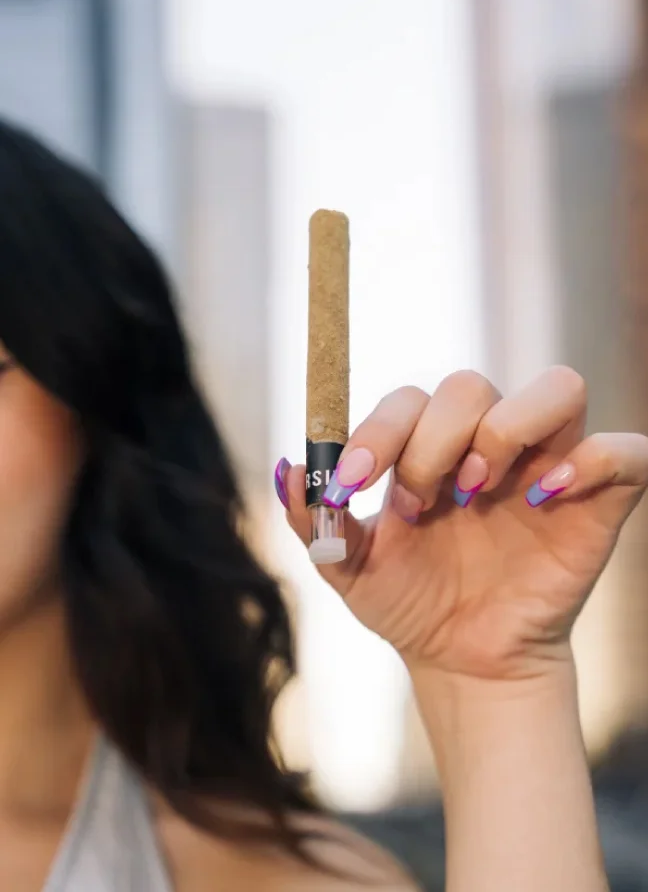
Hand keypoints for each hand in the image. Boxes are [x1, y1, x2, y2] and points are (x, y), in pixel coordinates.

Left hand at [275, 367, 647, 680]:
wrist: (461, 661)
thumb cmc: (410, 603)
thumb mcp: (349, 568)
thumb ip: (313, 519)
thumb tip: (289, 467)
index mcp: (431, 447)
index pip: (409, 399)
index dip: (378, 429)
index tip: (352, 483)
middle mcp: (489, 443)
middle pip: (470, 384)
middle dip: (433, 439)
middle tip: (418, 501)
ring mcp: (547, 465)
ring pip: (558, 387)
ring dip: (506, 429)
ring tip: (475, 490)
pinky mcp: (598, 501)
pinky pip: (624, 452)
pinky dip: (592, 459)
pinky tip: (544, 497)